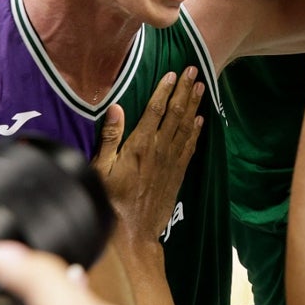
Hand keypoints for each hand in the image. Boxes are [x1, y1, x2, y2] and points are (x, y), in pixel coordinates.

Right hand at [92, 68, 203, 246]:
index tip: (174, 73)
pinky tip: (201, 120)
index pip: (156, 109)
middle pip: (176, 113)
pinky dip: (196, 131)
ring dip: (194, 105)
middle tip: (195, 70)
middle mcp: (160, 149)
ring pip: (186, 126)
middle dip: (185, 90)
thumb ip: (110, 137)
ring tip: (202, 86)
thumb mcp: (101, 168)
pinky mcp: (178, 173)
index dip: (165, 90)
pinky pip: (190, 146)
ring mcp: (171, 161)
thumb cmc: (110, 200)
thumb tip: (115, 107)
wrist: (132, 233)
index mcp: (140, 144)